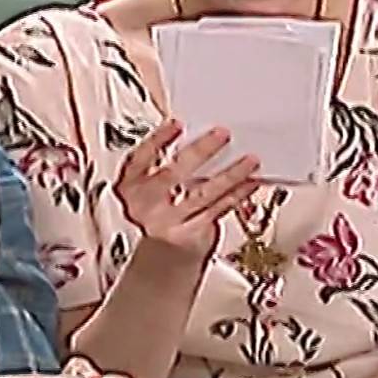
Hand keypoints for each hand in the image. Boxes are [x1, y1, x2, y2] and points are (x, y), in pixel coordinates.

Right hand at [116, 119, 261, 259]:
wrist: (154, 253)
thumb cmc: (150, 207)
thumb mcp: (142, 182)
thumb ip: (159, 161)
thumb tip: (195, 137)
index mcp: (128, 185)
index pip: (139, 159)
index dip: (157, 141)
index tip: (177, 124)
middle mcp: (145, 205)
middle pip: (172, 176)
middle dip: (199, 153)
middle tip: (222, 134)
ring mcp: (168, 221)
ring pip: (201, 195)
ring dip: (228, 175)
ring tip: (249, 159)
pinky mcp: (190, 234)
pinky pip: (216, 211)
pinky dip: (235, 195)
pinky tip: (249, 182)